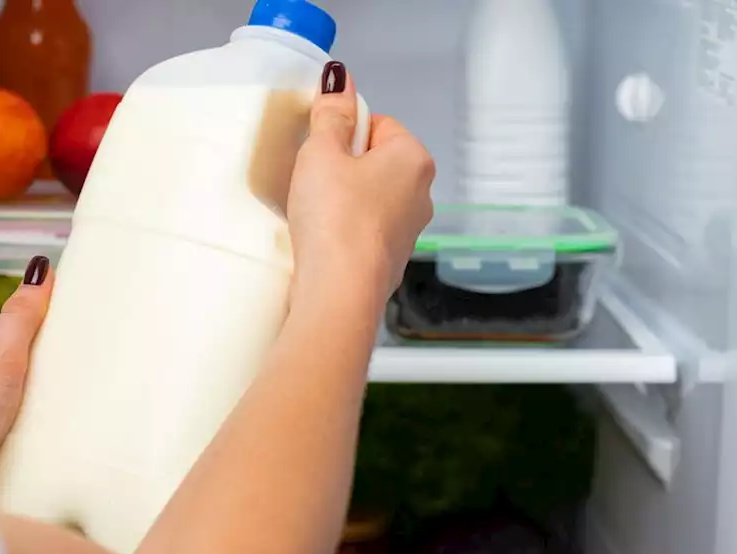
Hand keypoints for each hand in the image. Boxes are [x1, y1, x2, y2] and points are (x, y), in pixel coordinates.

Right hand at [287, 61, 435, 305]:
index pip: (378, 124)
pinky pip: (365, 232)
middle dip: (345, 168)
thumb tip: (340, 78)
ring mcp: (409, 232)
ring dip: (344, 201)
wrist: (340, 292)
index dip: (344, 133)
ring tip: (315, 214)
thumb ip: (330, 114)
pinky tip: (323, 241)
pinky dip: (345, 232)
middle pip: (376, 162)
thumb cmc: (335, 218)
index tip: (320, 151)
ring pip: (371, 199)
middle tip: (314, 182)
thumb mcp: (321, 153)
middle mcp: (422, 194)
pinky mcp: (390, 262)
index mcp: (414, 159)